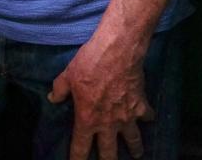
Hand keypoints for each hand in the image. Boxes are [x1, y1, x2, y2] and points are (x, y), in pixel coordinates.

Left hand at [48, 32, 154, 159]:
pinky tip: (148, 117)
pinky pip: (147, 117)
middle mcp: (108, 123)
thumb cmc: (90, 62)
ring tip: (137, 153)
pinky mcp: (142, 106)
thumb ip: (60, 89)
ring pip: (133, 140)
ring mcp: (127, 117)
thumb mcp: (68, 75)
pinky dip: (148, 118)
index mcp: (87, 118)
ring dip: (135, 148)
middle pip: (109, 152)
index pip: (81, 147)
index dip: (78, 159)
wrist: (117, 52)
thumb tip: (53, 98)